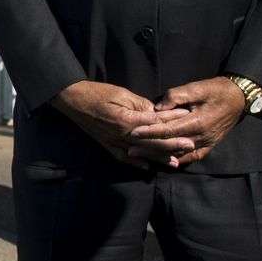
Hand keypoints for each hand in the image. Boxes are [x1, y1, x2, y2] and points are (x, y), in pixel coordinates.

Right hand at [51, 80, 190, 168]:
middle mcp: (121, 135)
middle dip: (172, 144)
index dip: (172, 120)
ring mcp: (113, 142)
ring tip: (175, 162)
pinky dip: (135, 163)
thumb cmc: (96, 93)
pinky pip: (122, 157)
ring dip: (158, 158)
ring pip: (140, 153)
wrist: (71, 99)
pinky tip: (147, 167)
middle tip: (190, 145)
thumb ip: (140, 105)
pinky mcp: (106, 144)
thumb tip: (156, 113)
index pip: (155, 122)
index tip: (187, 117)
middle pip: (151, 142)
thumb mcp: (121, 93)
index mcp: (126, 120)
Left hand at [129, 77, 246, 166]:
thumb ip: (176, 96)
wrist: (238, 98)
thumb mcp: (195, 88)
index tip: (133, 133)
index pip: (168, 130)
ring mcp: (207, 143)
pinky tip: (165, 161)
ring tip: (142, 156)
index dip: (150, 132)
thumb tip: (158, 108)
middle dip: (149, 148)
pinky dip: (178, 159)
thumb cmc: (216, 90)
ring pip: (179, 153)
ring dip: (160, 156)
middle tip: (130, 149)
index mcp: (197, 121)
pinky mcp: (210, 145)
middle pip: (171, 145)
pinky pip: (192, 157)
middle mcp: (202, 136)